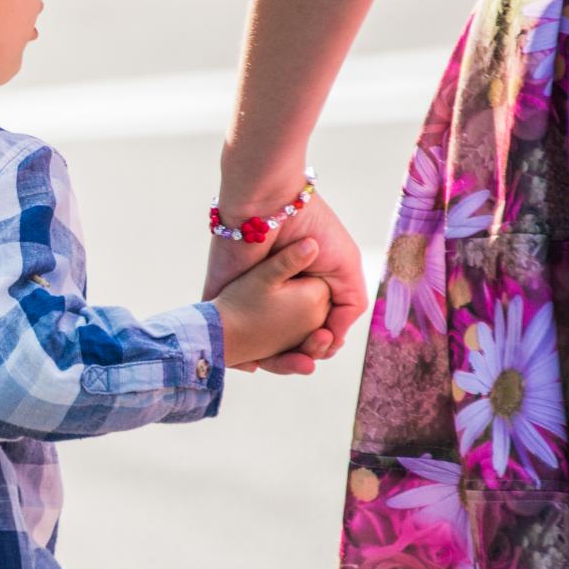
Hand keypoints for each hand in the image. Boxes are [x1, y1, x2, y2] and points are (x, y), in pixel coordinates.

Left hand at [201, 187, 365, 375]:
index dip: (320, 343)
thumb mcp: (344, 269)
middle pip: (285, 342)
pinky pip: (222, 333)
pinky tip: (251, 365)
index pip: (311, 330)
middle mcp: (274, 296)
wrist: (270, 203)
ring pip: (257, 344)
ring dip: (275, 359)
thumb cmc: (312, 228)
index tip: (326, 344)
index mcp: (302, 288)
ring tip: (293, 361)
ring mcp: (246, 298)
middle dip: (300, 355)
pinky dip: (236, 354)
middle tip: (312, 354)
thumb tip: (334, 340)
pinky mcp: (220, 294)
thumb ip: (348, 305)